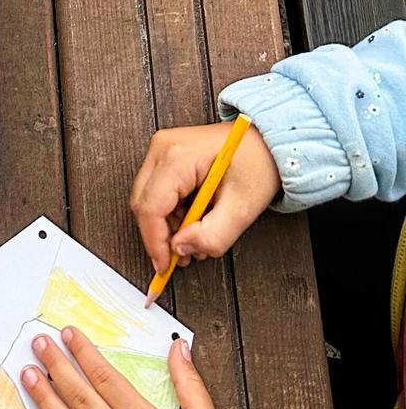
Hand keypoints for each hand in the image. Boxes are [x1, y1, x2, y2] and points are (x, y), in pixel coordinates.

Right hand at [132, 121, 280, 278]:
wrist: (266, 141)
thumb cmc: (257, 164)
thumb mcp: (242, 208)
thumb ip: (212, 236)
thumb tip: (180, 249)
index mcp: (177, 156)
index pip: (150, 207)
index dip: (155, 242)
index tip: (165, 266)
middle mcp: (162, 149)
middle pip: (143, 204)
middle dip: (161, 236)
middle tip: (183, 256)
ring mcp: (161, 150)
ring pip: (148, 200)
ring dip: (168, 226)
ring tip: (197, 236)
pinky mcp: (165, 156)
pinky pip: (156, 192)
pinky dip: (172, 213)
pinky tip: (194, 219)